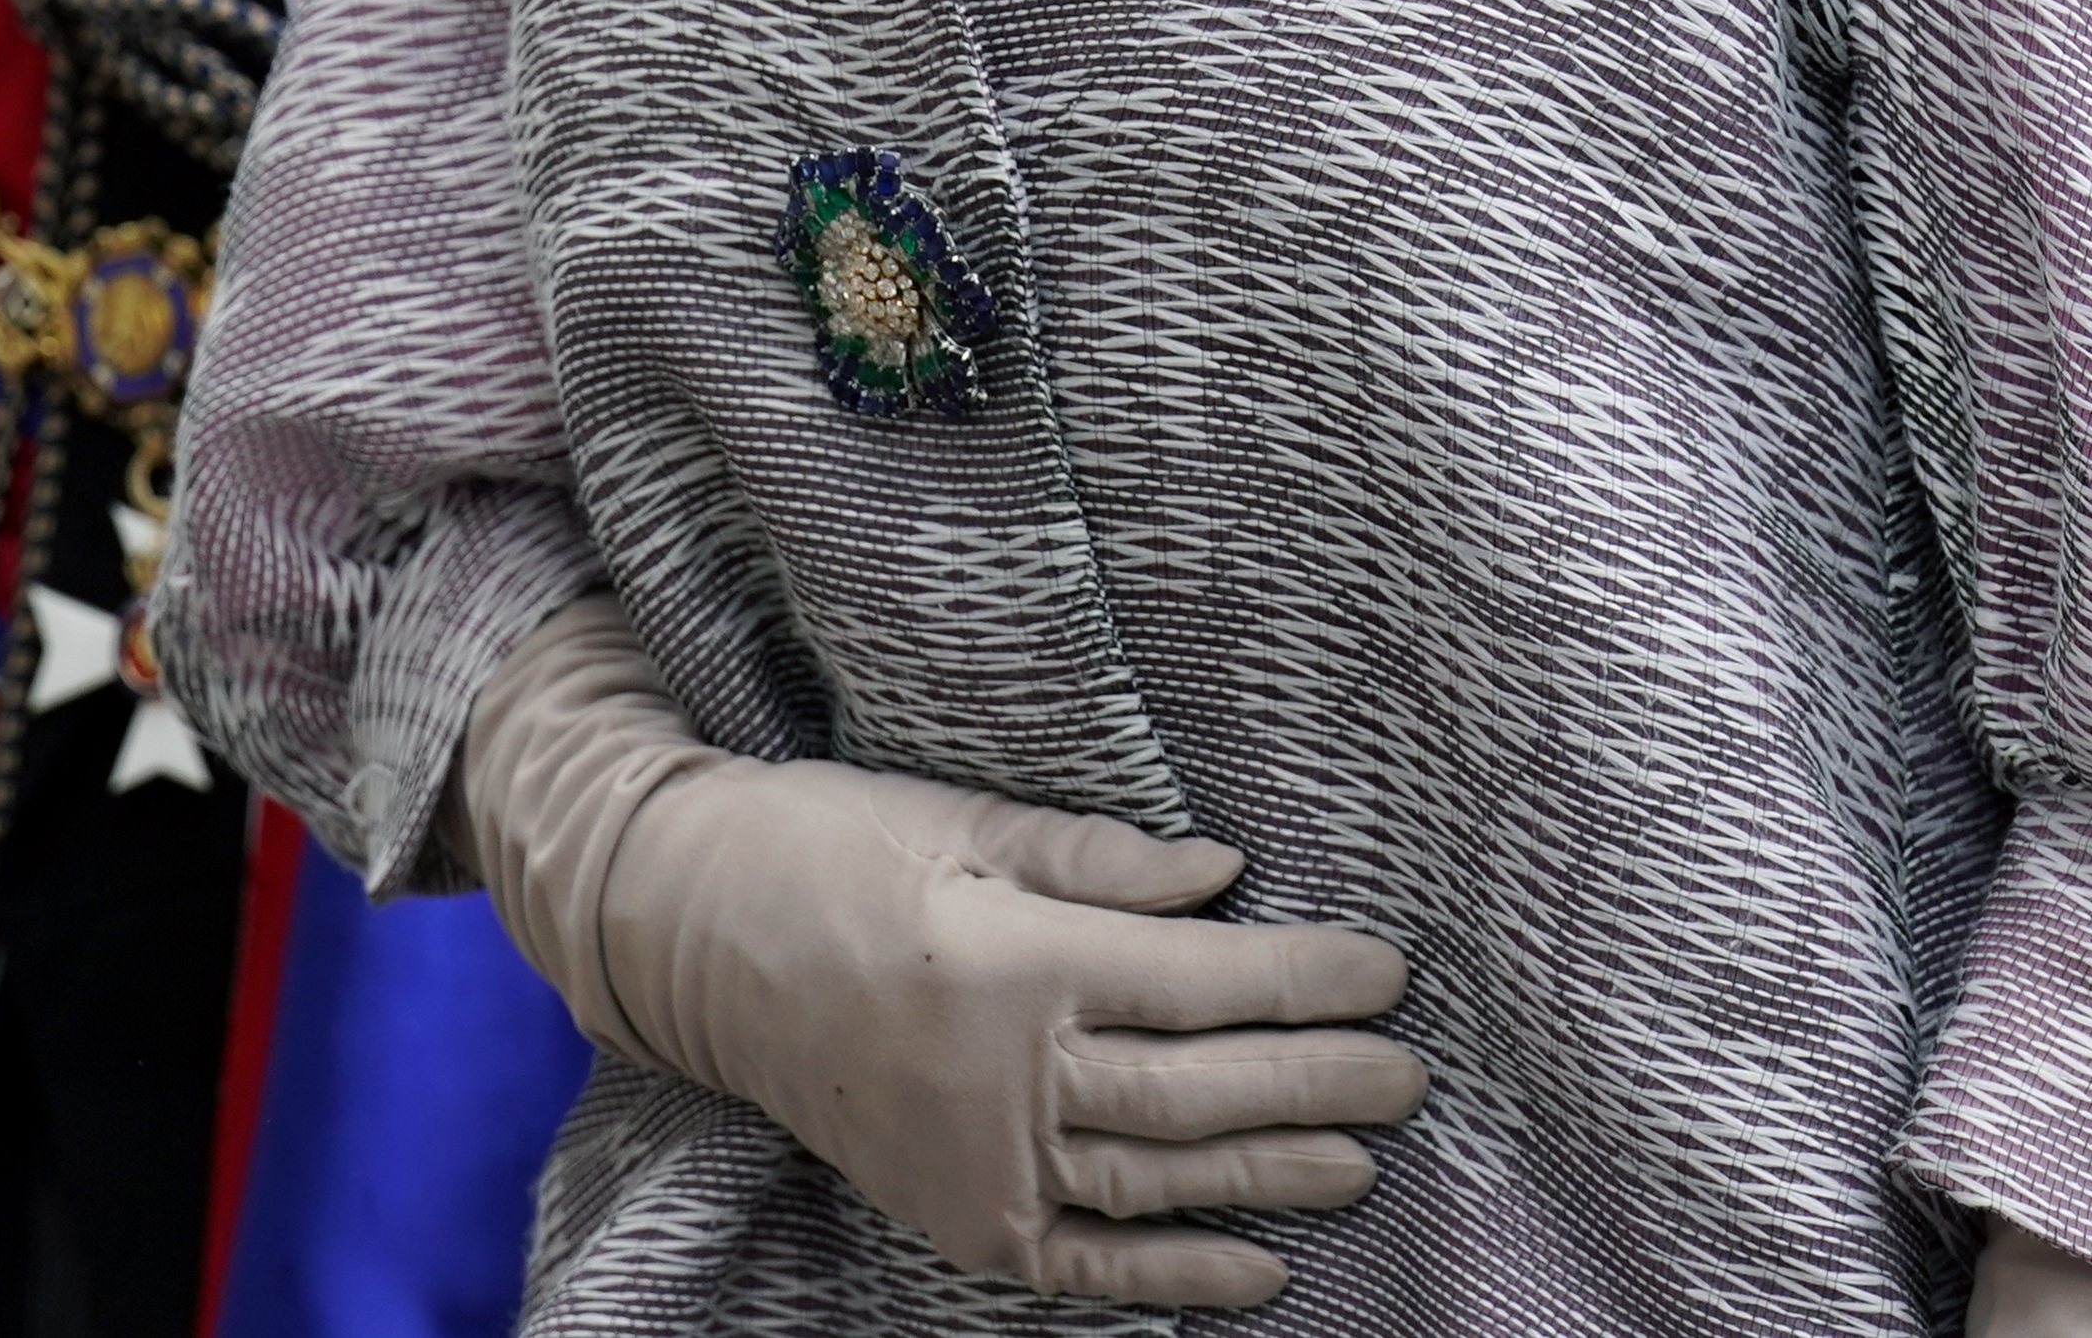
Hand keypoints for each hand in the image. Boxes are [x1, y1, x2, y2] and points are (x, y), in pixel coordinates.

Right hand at [454, 599, 1422, 1309]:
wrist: (686, 939)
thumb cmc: (824, 848)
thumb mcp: (958, 819)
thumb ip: (1097, 858)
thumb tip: (1225, 878)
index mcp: (1013, 958)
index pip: (1197, 980)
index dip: (1303, 979)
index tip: (1386, 972)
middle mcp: (1002, 1073)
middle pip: (1194, 1091)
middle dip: (1315, 1081)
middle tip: (1405, 1074)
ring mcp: (976, 1160)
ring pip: (1155, 1179)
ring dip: (1268, 1177)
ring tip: (1360, 1164)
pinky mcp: (954, 1217)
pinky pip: (1085, 1259)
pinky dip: (1174, 1271)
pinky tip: (1259, 1271)